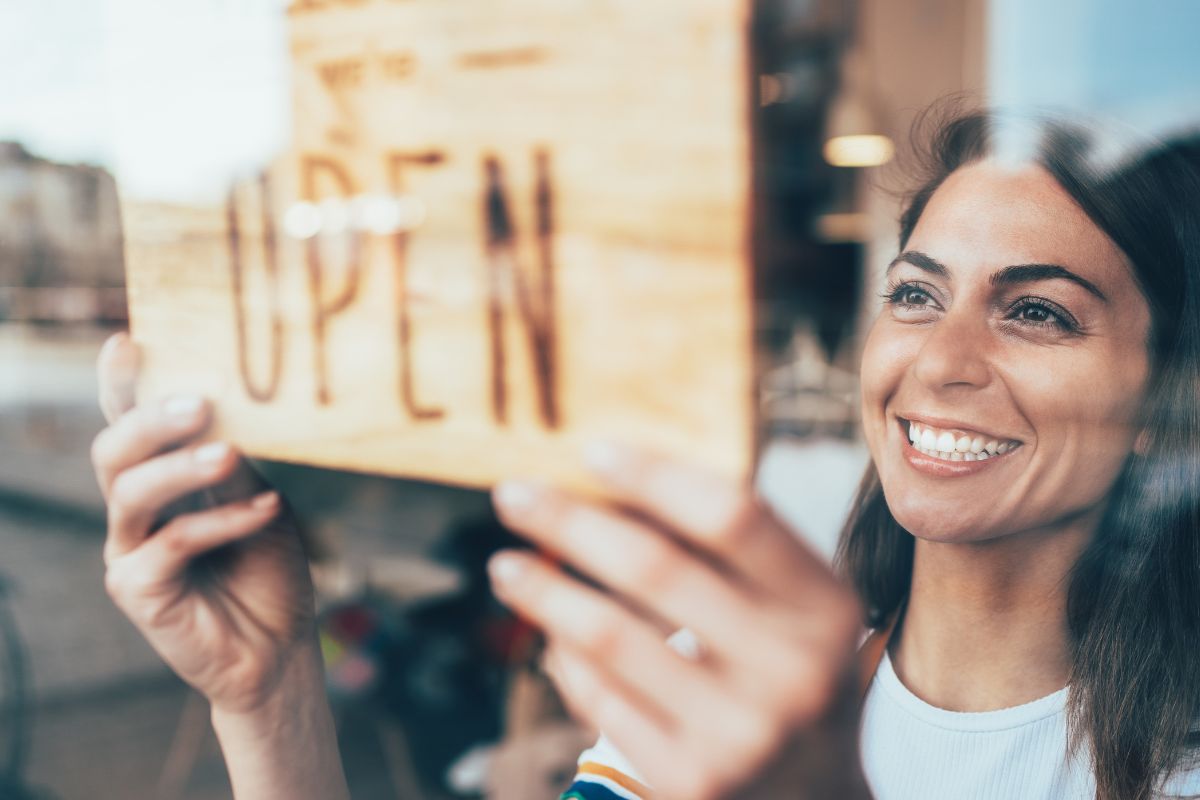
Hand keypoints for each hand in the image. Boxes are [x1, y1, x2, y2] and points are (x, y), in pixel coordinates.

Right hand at [91, 333, 318, 714]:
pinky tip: (265, 511)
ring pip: (131, 492)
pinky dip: (221, 523)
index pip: (131, 423)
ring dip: (180, 468)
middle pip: (114, 451)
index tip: (128, 341)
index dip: (121, 385)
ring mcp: (129, 550)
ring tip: (228, 453)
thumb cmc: (268, 570)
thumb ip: (237, 464)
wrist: (281, 648)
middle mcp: (134, 510)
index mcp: (161, 479)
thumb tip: (225, 409)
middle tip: (200, 402)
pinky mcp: (137, 590)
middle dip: (150, 420)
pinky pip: (172, 543)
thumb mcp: (262, 502)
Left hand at [488, 444, 868, 799]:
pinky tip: (549, 633)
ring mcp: (741, 734)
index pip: (734, 516)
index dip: (656, 476)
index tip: (590, 451)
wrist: (815, 797)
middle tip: (513, 494)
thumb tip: (612, 482)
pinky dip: (565, 656)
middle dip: (570, 523)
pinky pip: (600, 698)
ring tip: (505, 565)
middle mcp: (793, 670)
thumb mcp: (794, 608)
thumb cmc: (788, 672)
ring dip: (544, 591)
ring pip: (611, 637)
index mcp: (824, 607)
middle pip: (656, 569)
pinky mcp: (691, 779)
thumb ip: (728, 549)